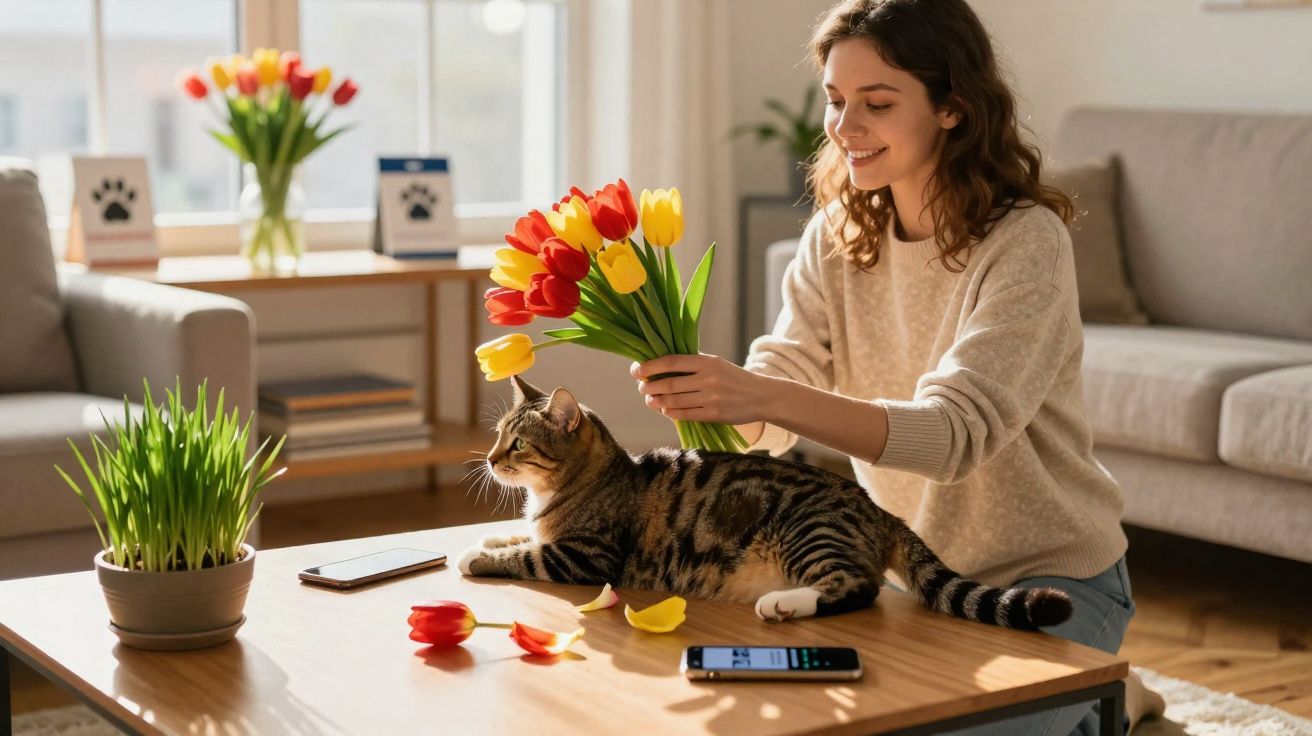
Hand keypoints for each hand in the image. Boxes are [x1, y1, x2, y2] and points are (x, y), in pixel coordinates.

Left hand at [630, 353, 771, 425]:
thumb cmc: (734, 379)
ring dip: (657, 402)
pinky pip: (685, 414)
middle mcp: (708, 378)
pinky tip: (664, 410)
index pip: (672, 361)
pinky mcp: (714, 414)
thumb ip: (693, 364)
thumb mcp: (717, 364)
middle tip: (642, 388)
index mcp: (707, 361)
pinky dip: (670, 413)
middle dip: (650, 387)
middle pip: (669, 383)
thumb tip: (661, 365)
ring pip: (674, 400)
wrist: (762, 396)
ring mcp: (711, 397)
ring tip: (650, 400)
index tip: (637, 370)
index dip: (651, 366)